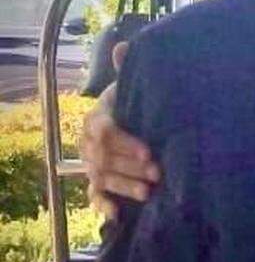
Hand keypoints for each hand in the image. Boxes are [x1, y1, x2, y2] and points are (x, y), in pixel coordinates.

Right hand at [81, 43, 159, 220]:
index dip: (125, 143)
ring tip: (149, 192)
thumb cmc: (136, 105)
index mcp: (98, 117)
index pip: (105, 131)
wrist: (132, 122)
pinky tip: (118, 214)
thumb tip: (124, 46)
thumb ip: (129, 70)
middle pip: (103, 158)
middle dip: (130, 167)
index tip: (149, 152)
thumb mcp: (134, 88)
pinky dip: (104, 206)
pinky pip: (94, 197)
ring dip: (124, 186)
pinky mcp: (97, 184)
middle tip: (158, 173)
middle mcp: (89, 143)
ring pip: (100, 177)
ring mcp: (91, 164)